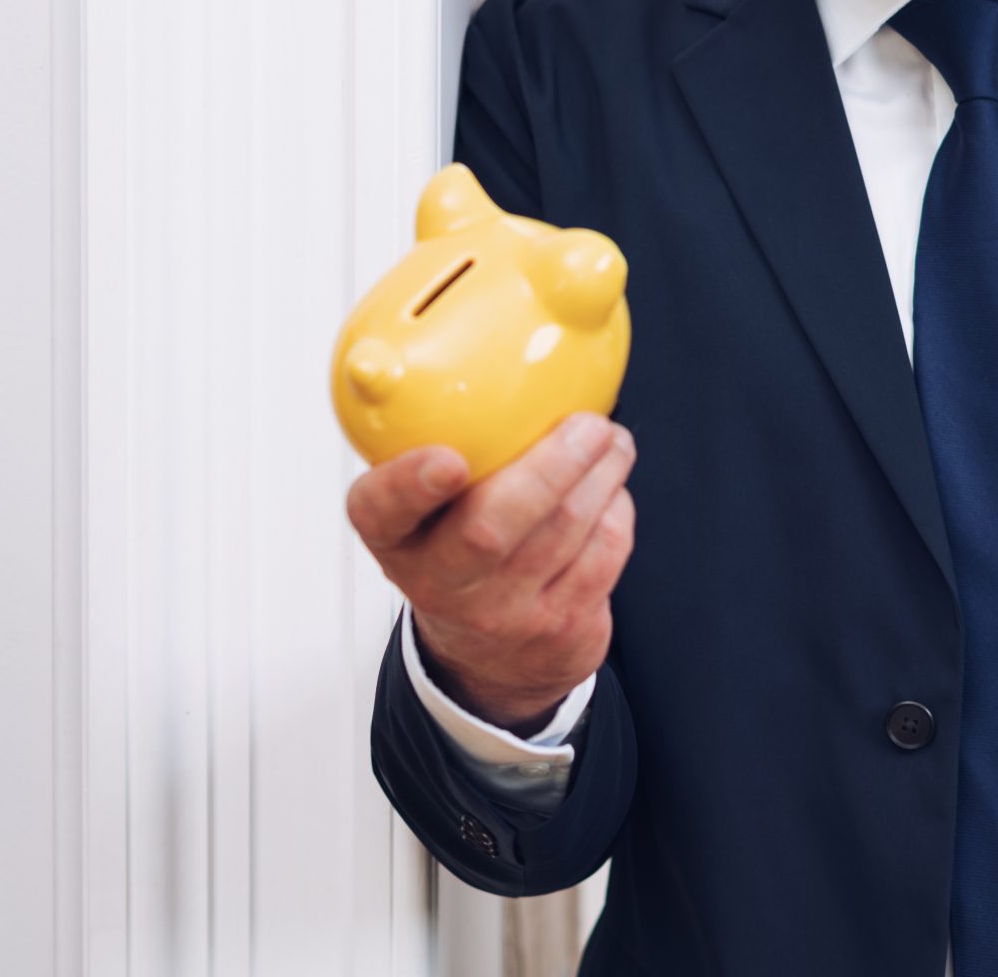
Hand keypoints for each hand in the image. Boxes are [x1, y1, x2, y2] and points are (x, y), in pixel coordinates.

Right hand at [346, 411, 636, 736]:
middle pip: (493, 526)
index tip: (448, 460)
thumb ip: (437, 438)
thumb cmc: (459, 548)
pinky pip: (604, 554)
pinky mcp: (560, 632)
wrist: (490, 658)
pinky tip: (610, 491)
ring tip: (612, 442)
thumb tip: (493, 340)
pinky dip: (616, 510)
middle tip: (589, 424)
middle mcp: (440, 583)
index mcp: (395, 538)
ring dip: (602, 474)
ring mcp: (502, 616)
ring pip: (564, 532)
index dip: (410, 484)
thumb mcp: (424, 507)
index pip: (381, 511)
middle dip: (553, 464)